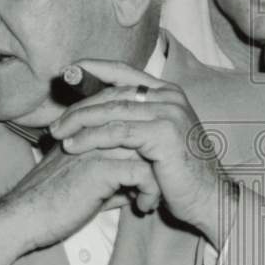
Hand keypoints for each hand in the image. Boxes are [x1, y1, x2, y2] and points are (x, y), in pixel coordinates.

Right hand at [0, 142, 158, 264]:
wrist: (24, 218)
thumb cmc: (55, 203)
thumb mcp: (90, 184)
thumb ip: (116, 177)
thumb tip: (142, 183)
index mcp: (90, 129)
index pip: (134, 120)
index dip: (151, 144)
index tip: (158, 170)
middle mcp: (95, 131)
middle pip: (146, 132)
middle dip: (160, 160)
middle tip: (162, 185)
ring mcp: (98, 147)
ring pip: (150, 150)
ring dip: (159, 177)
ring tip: (153, 198)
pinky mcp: (100, 168)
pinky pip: (143, 173)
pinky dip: (150, 192)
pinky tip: (143, 206)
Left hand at [48, 59, 225, 247]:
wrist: (208, 196)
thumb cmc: (180, 173)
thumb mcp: (158, 139)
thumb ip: (137, 121)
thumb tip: (99, 114)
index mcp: (169, 93)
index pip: (125, 72)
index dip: (96, 68)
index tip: (70, 69)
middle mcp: (170, 97)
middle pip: (114, 93)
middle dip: (80, 106)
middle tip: (55, 122)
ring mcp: (169, 113)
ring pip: (112, 111)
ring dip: (80, 122)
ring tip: (58, 134)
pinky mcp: (163, 133)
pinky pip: (117, 132)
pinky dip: (91, 138)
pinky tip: (73, 145)